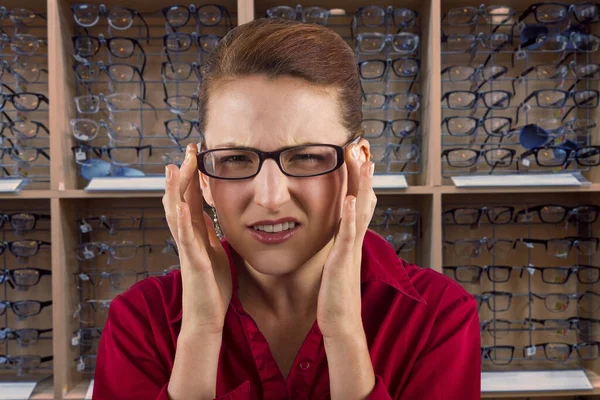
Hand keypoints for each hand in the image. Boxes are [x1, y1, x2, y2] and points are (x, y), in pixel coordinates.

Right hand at [162, 143, 231, 335]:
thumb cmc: (211, 286)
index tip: (196, 152)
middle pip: (180, 199)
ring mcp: (187, 249)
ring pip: (176, 215)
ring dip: (175, 191)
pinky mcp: (193, 263)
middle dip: (184, 174)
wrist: (207, 316)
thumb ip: (208, 232)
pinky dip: (182, 222)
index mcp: (194, 233)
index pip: (191, 197)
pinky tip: (182, 206)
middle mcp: (187, 237)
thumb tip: (207, 213)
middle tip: (189, 149)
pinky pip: (185, 239)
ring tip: (174, 168)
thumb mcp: (213, 251)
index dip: (192, 175)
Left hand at [317, 143, 375, 338]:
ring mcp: (351, 249)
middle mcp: (355, 240)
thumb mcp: (335, 263)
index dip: (360, 179)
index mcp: (350, 239)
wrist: (341, 323)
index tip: (360, 157)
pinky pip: (349, 235)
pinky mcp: (344, 261)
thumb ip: (335, 246)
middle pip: (364, 198)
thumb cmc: (333, 295)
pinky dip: (351, 216)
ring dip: (361, 185)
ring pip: (361, 210)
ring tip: (362, 160)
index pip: (358, 202)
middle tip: (362, 147)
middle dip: (362, 173)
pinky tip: (351, 199)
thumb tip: (332, 234)